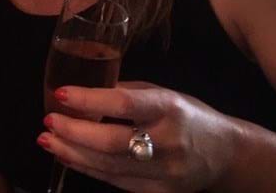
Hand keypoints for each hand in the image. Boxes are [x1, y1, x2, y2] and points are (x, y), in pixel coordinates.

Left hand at [39, 81, 240, 191]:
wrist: (227, 154)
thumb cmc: (188, 116)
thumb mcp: (163, 94)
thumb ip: (126, 94)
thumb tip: (83, 93)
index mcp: (169, 108)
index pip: (125, 103)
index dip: (90, 99)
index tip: (62, 93)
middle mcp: (169, 141)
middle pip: (112, 142)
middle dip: (75, 132)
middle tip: (49, 121)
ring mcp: (165, 172)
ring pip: (110, 166)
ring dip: (73, 154)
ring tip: (48, 140)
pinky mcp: (160, 192)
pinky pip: (116, 182)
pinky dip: (89, 169)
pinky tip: (69, 157)